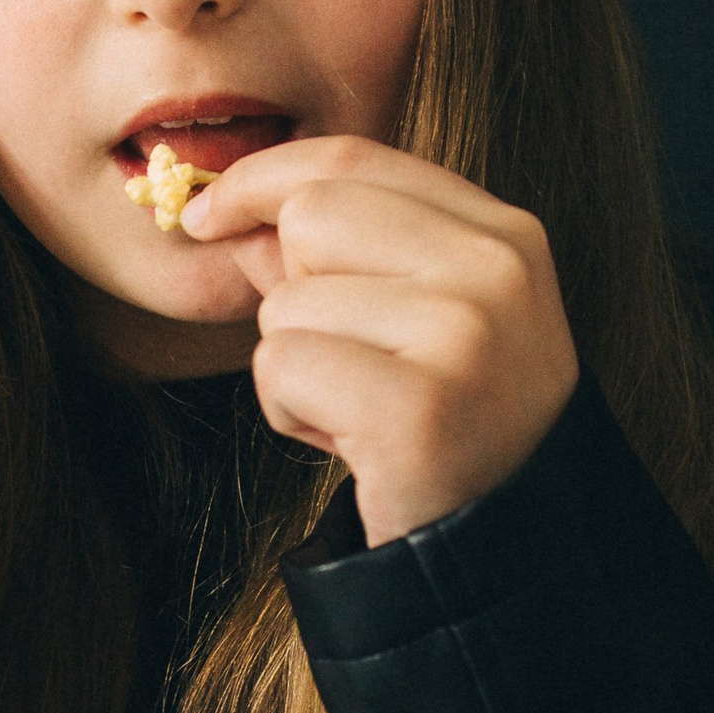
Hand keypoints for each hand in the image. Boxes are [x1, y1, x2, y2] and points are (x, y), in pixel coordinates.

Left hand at [181, 137, 579, 547]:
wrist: (506, 553)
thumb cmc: (452, 434)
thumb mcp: (418, 325)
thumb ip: (336, 259)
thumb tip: (232, 212)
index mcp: (504, 236)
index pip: (355, 159)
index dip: (262, 179)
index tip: (207, 213)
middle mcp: (495, 271)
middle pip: (313, 214)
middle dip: (294, 289)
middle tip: (348, 360)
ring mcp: (464, 336)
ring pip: (287, 302)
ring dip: (293, 369)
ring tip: (361, 415)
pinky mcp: (416, 408)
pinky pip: (281, 367)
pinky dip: (290, 414)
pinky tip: (350, 447)